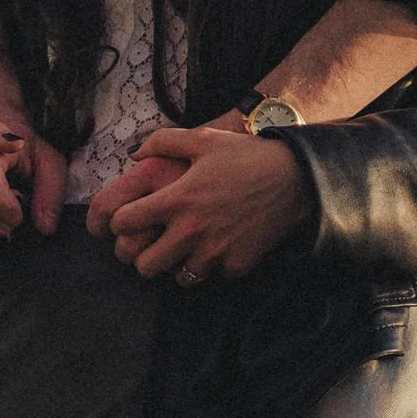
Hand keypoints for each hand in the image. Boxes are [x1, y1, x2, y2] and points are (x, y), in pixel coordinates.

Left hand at [88, 124, 309, 283]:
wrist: (296, 178)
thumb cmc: (246, 156)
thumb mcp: (204, 139)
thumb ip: (163, 142)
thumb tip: (133, 154)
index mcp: (177, 199)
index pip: (123, 223)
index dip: (121, 222)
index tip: (130, 220)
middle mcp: (191, 230)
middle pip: (143, 265)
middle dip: (143, 255)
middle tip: (155, 243)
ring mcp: (215, 252)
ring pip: (177, 278)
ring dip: (178, 264)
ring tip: (187, 248)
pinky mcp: (236, 265)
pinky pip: (212, 275)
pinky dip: (212, 265)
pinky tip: (219, 246)